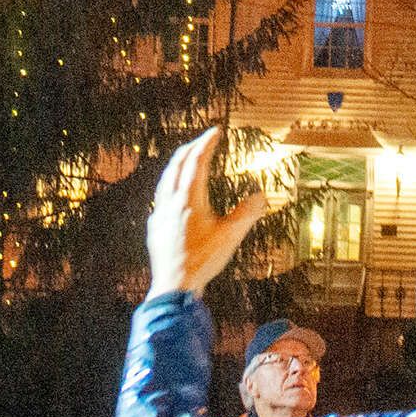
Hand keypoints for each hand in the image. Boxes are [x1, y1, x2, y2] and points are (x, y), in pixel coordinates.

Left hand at [147, 129, 268, 299]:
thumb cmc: (202, 261)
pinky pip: (161, 195)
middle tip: (203, 140)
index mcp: (189, 198)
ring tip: (187, 159)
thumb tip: (260, 195)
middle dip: (191, 148)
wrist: (173, 285)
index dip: (207, 143)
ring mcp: (159, 213)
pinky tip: (175, 193)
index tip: (216, 131)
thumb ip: (246, 214)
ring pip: (165, 178)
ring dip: (178, 164)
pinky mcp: (154, 226)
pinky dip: (170, 183)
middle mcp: (170, 201)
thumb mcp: (230, 236)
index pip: (197, 161)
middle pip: (177, 164)